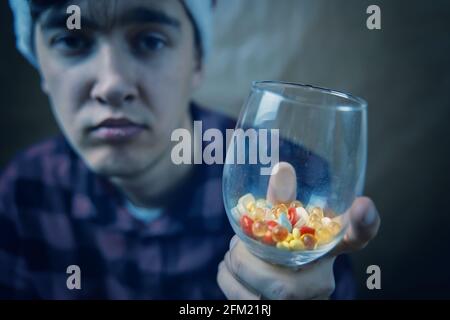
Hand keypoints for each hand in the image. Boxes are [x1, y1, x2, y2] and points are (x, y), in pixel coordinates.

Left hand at [217, 162, 380, 298]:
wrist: (271, 293)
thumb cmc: (279, 256)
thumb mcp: (284, 228)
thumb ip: (281, 202)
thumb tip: (282, 168)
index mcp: (327, 251)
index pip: (356, 239)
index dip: (363, 224)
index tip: (364, 203)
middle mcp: (321, 283)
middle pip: (283, 273)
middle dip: (244, 256)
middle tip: (236, 246)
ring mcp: (302, 303)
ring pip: (260, 290)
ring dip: (234, 267)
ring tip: (234, 257)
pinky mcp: (277, 313)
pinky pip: (243, 300)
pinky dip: (226, 280)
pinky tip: (230, 273)